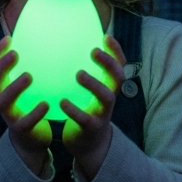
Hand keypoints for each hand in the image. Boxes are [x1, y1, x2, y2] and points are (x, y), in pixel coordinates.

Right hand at [0, 36, 51, 175]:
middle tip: (15, 54)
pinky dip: (34, 113)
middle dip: (2, 67)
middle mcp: (2, 99)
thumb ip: (33, 68)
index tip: (9, 38)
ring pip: (4, 101)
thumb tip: (47, 41)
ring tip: (29, 76)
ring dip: (15, 87)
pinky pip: (25, 121)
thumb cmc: (30, 106)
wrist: (31, 140)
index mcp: (3, 87)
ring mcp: (9, 115)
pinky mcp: (20, 129)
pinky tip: (45, 103)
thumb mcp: (29, 87)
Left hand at [61, 34, 124, 179]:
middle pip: (118, 77)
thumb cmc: (86, 110)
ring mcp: (103, 114)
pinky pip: (85, 119)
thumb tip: (66, 46)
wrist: (89, 144)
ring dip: (95, 84)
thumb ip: (83, 72)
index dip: (116, 51)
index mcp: (108, 87)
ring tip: (79, 74)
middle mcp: (110, 98)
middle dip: (109, 63)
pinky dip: (75, 110)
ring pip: (106, 97)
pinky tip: (62, 102)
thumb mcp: (88, 92)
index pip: (119, 65)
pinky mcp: (92, 129)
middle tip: (94, 51)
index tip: (106, 36)